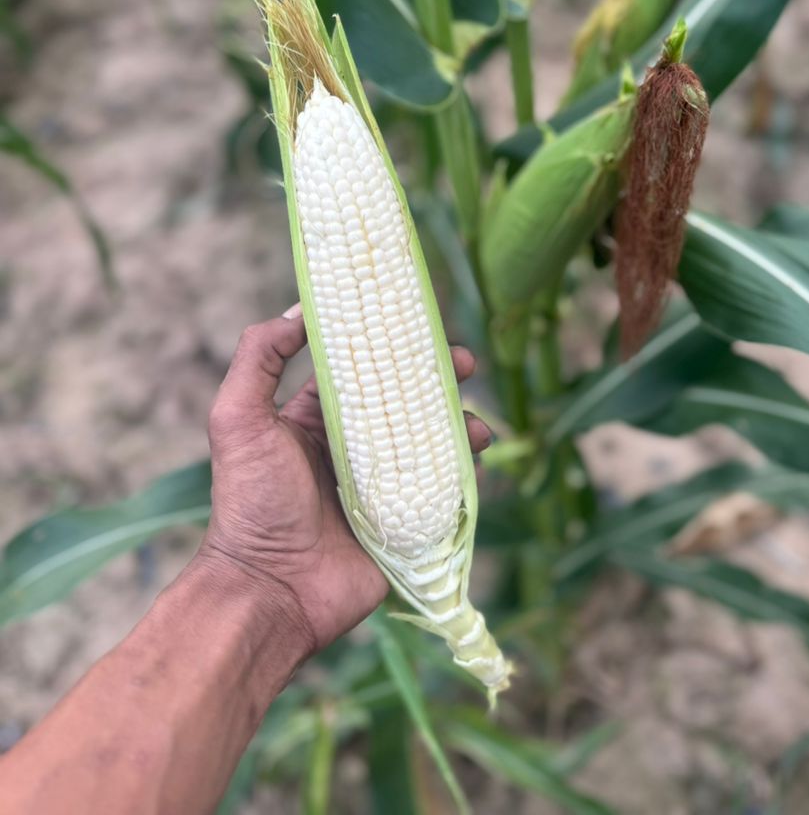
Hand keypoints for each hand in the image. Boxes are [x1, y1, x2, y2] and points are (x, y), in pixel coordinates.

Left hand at [196, 308, 490, 660]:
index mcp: (313, 420)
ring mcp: (381, 486)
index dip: (389, 345)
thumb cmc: (250, 504)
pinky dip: (464, 468)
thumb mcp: (238, 419)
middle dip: (437, 378)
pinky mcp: (404, 522)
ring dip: (458, 423)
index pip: (358, 369)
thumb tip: (300, 311)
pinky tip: (475, 454)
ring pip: (431, 442)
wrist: (270, 592)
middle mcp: (350, 449)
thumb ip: (258, 358)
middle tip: (465, 363)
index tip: (420, 323)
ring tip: (474, 421)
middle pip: (404, 401)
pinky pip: (443, 489)